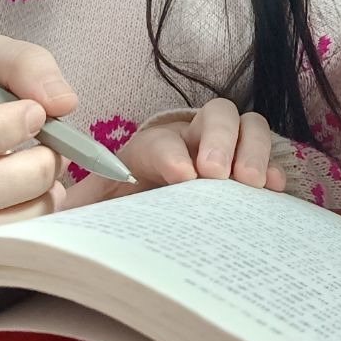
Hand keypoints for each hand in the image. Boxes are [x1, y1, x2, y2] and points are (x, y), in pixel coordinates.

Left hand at [63, 98, 285, 209]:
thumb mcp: (98, 215)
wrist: (145, 224)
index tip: (183, 177)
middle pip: (214, 115)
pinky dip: (274, 169)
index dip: (171, 154)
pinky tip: (275, 191)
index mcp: (150, 151)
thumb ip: (85, 212)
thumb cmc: (122, 220)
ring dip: (252, 148)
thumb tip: (65, 224)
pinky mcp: (250, 173)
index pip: (161, 141)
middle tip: (220, 175)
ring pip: (247, 125)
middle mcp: (193, 141)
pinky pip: (269, 158)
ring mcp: (227, 152)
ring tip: (252, 183)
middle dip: (219, 140)